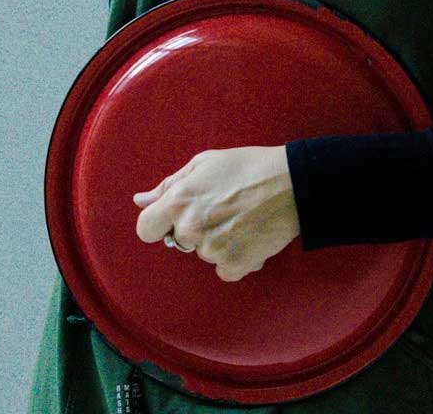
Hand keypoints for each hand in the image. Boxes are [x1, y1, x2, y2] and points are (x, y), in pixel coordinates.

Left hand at [132, 145, 299, 282]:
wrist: (292, 184)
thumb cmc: (247, 167)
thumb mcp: (204, 163)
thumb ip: (169, 185)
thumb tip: (140, 200)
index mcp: (178, 201)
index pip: (146, 229)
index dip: (158, 224)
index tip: (173, 219)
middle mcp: (190, 229)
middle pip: (179, 241)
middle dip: (195, 229)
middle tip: (222, 209)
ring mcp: (211, 250)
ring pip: (204, 253)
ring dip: (218, 242)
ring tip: (242, 219)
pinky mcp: (234, 265)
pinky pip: (224, 269)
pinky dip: (236, 258)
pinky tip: (250, 236)